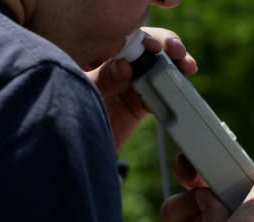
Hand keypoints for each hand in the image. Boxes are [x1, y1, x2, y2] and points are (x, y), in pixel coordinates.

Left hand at [85, 27, 197, 150]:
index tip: (156, 46)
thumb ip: (99, 79)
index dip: (142, 39)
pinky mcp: (137, 104)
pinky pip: (158, 93)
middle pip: (142, 48)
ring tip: (187, 66)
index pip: (120, 38)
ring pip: (154, 68)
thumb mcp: (78, 93)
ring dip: (173, 66)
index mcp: (91, 54)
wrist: (74, 152)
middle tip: (177, 52)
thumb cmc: (66, 117)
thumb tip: (124, 66)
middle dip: (163, 46)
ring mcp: (126, 84)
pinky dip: (172, 91)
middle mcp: (111, 65)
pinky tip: (181, 89)